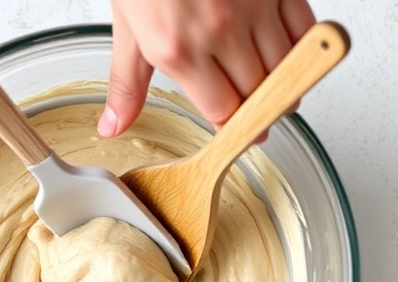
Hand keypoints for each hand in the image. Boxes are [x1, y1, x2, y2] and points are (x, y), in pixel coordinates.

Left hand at [103, 0, 315, 139]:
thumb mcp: (127, 30)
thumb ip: (127, 84)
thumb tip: (113, 126)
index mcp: (178, 50)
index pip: (222, 111)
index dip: (232, 128)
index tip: (235, 132)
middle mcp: (219, 32)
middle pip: (258, 95)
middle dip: (257, 112)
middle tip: (254, 116)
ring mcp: (253, 8)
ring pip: (286, 68)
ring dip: (283, 85)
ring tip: (271, 90)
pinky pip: (304, 30)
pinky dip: (301, 49)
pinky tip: (286, 54)